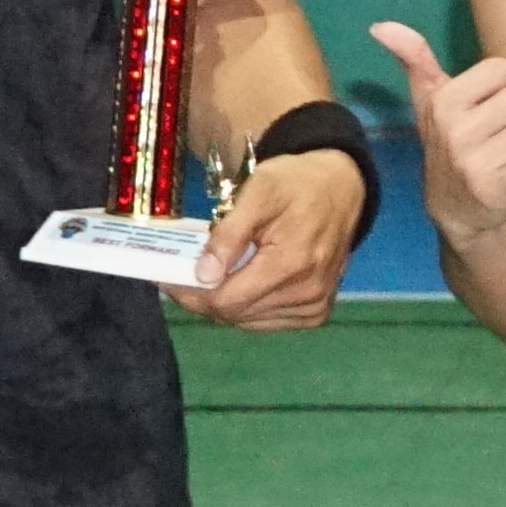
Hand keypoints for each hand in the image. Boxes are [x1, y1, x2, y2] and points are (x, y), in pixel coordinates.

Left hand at [170, 142, 368, 330]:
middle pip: (233, 314)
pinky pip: (267, 322)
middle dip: (201, 297)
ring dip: (223, 304)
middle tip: (179, 276)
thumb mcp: (257, 193)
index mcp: (291, 264)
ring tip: (210, 277)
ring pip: (247, 322)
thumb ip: (229, 234)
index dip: (188, 293)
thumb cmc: (295, 184)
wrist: (341, 187)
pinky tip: (240, 285)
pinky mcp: (317, 311)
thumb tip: (204, 275)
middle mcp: (307, 293)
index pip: (225, 300)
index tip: (164, 278)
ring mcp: (315, 305)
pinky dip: (246, 309)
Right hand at [369, 19, 505, 246]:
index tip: (481, 110)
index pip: (502, 69)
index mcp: (441, 100)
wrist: (456, 209)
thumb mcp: (428, 100)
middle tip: (493, 136)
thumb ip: (413, 59)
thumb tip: (380, 25)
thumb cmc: (449, 142)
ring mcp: (473, 160)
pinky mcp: (497, 185)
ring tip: (504, 154)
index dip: (499, 88)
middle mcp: (454, 129)